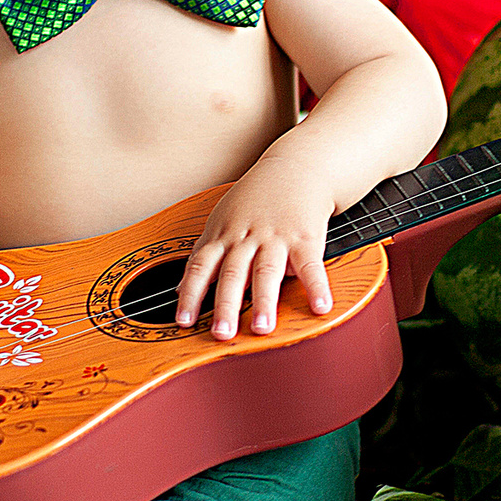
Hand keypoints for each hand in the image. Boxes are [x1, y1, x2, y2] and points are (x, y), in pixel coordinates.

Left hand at [176, 161, 336, 339]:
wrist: (297, 167)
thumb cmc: (257, 198)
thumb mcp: (222, 219)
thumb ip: (204, 255)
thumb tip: (180, 290)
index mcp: (224, 234)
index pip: (201, 265)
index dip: (191, 293)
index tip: (184, 320)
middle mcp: (247, 237)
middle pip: (232, 273)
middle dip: (225, 304)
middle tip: (221, 333)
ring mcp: (277, 237)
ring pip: (266, 271)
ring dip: (263, 302)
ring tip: (262, 328)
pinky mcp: (305, 237)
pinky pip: (311, 266)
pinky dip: (316, 287)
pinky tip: (320, 307)